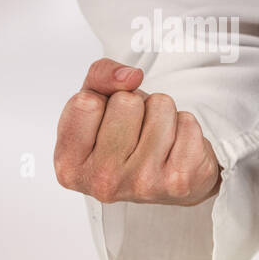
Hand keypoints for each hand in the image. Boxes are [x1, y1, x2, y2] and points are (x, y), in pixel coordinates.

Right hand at [54, 58, 220, 205]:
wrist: (166, 182)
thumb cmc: (125, 142)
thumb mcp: (98, 106)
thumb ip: (100, 78)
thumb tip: (129, 76)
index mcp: (70, 165)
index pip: (86, 102)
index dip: (102, 100)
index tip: (106, 119)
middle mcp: (103, 180)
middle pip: (127, 101)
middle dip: (135, 105)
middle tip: (136, 131)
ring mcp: (143, 183)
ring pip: (161, 106)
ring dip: (162, 114)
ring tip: (156, 138)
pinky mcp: (180, 180)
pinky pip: (188, 122)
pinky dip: (185, 128)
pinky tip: (176, 150)